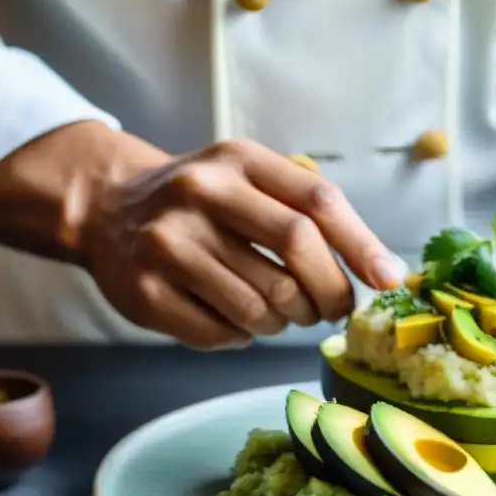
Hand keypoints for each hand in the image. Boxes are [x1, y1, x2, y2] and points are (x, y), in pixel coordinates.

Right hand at [79, 137, 403, 348]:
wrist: (106, 208)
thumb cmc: (203, 201)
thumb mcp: (249, 178)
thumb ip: (309, 211)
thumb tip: (384, 270)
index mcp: (238, 160)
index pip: (316, 202)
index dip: (362, 245)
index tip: (389, 280)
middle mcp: (200, 193)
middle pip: (296, 250)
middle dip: (330, 292)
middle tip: (333, 310)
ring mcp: (168, 243)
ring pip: (263, 303)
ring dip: (287, 320)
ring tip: (281, 312)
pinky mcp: (145, 292)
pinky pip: (223, 333)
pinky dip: (244, 336)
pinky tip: (237, 319)